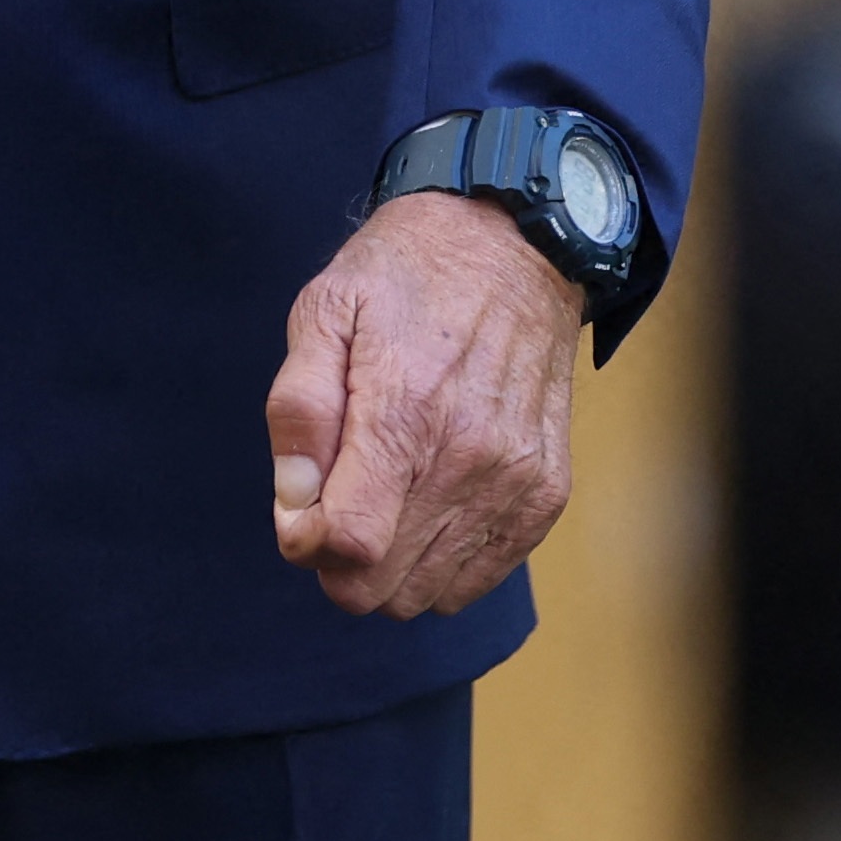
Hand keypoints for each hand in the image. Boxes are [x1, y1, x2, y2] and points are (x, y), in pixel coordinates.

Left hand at [265, 192, 580, 618]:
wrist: (517, 245)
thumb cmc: (409, 275)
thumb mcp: (326, 308)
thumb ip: (300, 409)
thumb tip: (293, 508)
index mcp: (406, 414)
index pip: (350, 548)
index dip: (308, 544)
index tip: (303, 508)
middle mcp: (471, 461)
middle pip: (384, 589)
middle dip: (343, 558)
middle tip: (341, 493)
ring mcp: (516, 483)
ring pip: (429, 595)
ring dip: (393, 563)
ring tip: (389, 488)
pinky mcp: (546, 494)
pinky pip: (479, 579)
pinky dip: (442, 559)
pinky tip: (431, 498)